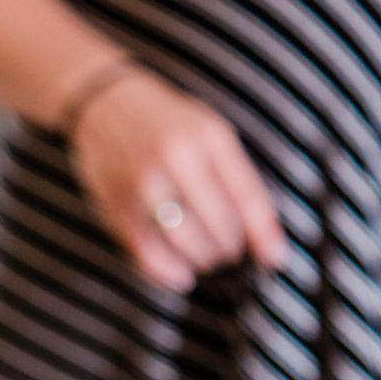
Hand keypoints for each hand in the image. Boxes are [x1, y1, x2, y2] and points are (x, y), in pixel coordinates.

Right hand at [68, 69, 287, 291]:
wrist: (105, 103)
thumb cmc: (168, 125)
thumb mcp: (209, 133)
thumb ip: (234, 176)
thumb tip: (261, 235)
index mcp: (209, 136)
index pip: (245, 194)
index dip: (263, 232)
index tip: (275, 259)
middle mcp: (177, 156)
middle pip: (218, 223)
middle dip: (229, 248)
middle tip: (230, 253)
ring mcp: (144, 180)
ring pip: (185, 240)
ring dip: (202, 259)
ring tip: (206, 259)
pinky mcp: (118, 201)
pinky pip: (147, 248)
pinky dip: (166, 269)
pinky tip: (179, 276)